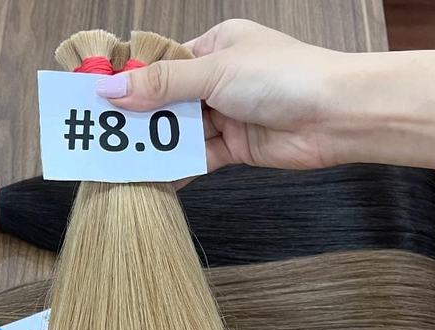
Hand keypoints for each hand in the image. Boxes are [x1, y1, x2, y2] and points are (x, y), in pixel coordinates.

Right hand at [96, 20, 350, 170]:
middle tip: (103, 136)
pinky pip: (198, 159)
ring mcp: (227, 116)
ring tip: (121, 161)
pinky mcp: (236, 149)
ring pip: (181, 132)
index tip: (98, 99)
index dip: (131, 81)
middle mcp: (218, 80)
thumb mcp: (215, 72)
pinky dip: (178, 169)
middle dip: (139, 119)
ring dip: (156, 146)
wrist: (336, 116)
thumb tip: (113, 88)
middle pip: (167, 100)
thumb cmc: (284, 77)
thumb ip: (163, 83)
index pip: (162, 62)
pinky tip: (154, 179)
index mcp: (215, 46)